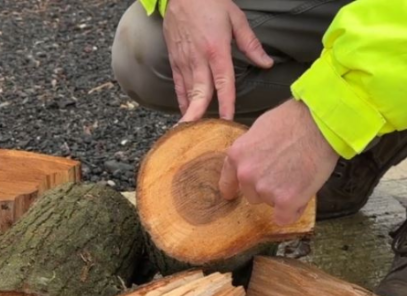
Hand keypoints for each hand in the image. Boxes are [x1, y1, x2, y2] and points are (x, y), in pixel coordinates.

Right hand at [163, 0, 272, 121]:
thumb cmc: (210, 1)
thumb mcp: (236, 18)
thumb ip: (251, 44)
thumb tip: (266, 63)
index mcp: (216, 49)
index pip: (223, 83)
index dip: (226, 104)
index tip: (227, 121)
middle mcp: (198, 59)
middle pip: (200, 93)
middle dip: (200, 116)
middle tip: (201, 136)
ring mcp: (184, 60)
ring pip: (188, 92)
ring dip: (191, 112)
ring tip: (192, 131)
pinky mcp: (174, 59)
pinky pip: (178, 84)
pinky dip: (182, 100)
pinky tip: (186, 113)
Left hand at [218, 99, 338, 224]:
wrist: (320, 122)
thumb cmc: (295, 120)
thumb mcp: (259, 130)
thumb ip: (251, 152)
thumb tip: (254, 161)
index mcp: (237, 156)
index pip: (228, 183)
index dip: (234, 189)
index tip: (235, 194)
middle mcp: (246, 174)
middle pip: (252, 194)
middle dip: (267, 187)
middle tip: (286, 171)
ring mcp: (265, 188)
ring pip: (269, 203)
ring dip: (282, 196)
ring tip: (298, 175)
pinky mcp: (285, 200)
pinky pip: (284, 218)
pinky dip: (292, 211)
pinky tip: (301, 197)